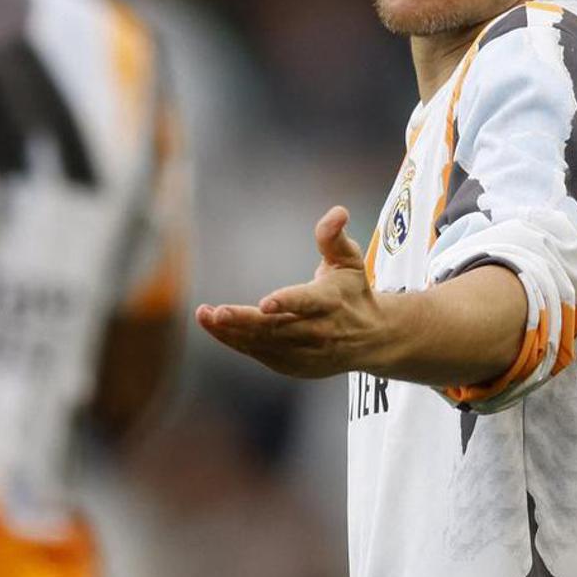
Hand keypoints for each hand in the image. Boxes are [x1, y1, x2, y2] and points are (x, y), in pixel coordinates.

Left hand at [196, 206, 389, 377]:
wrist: (372, 340)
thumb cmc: (353, 292)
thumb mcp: (349, 262)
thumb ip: (334, 237)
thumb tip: (337, 211)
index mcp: (331, 302)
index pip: (307, 302)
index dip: (287, 302)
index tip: (265, 303)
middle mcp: (319, 330)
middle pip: (277, 328)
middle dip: (244, 321)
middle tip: (216, 312)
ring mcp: (306, 352)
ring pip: (264, 344)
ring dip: (232, 332)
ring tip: (204, 316)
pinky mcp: (294, 365)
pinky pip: (260, 354)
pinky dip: (237, 341)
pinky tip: (216, 327)